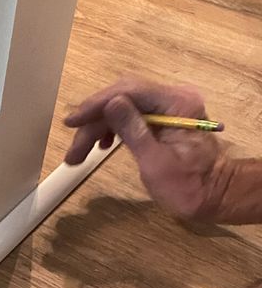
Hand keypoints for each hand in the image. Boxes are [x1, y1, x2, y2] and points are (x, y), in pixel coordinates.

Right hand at [64, 77, 231, 221]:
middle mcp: (174, 97)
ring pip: (123, 106)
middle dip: (94, 121)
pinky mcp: (163, 117)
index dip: (97, 105)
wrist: (214, 197)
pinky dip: (112, 128)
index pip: (129, 91)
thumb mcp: (155, 163)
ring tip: (81, 153)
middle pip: (123, 97)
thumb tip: (111, 103)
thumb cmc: (188, 187)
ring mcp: (169, 106)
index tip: (72, 122)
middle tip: (74, 150)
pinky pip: (131, 114)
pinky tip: (101, 144)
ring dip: (98, 127)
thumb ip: (133, 131)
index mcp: (177, 103)